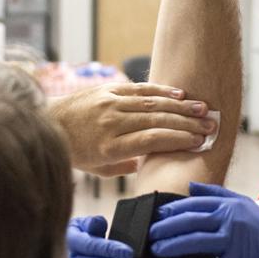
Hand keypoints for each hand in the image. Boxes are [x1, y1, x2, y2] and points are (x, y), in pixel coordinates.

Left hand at [47, 82, 213, 176]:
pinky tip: (179, 95)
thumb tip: (153, 162)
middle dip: (187, 123)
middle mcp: (111, 122)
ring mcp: (109, 103)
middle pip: (157, 120)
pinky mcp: (108, 89)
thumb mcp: (99, 168)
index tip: (199, 142)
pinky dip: (161, 91)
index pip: (152, 140)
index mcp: (110, 146)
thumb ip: (126, 166)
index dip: (179, 139)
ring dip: (180, 106)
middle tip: (210, 126)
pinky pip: (139, 89)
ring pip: (152, 102)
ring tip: (203, 109)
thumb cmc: (75, 151)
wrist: (48, 122)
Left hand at [148, 182, 258, 257]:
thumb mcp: (242, 203)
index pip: (195, 204)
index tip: (157, 214)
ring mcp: (234, 241)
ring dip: (173, 246)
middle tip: (150, 234)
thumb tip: (190, 186)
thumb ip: (216, 193)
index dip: (173, 209)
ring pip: (196, 242)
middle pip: (191, 221)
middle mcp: (230, 220)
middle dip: (167, 227)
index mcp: (229, 205)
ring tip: (157, 250)